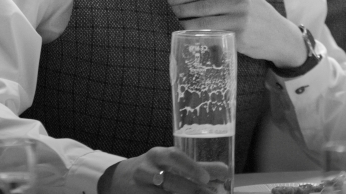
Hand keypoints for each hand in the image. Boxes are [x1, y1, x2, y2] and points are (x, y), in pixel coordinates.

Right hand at [100, 147, 228, 193]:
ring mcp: (141, 187)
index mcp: (159, 155)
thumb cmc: (153, 168)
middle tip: (210, 193)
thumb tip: (226, 172)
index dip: (190, 166)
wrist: (119, 178)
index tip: (207, 177)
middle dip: (190, 188)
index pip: (174, 157)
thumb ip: (198, 167)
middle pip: (169, 180)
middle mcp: (148, 169)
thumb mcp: (171, 162)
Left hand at [167, 0, 305, 67]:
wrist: (281, 36)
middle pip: (200, 5)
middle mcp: (239, 0)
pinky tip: (186, 37)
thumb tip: (189, 0)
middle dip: (178, 9)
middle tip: (163, 12)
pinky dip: (196, 36)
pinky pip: (212, 36)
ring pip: (203, 22)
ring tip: (170, 24)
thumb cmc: (257, 16)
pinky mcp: (239, 37)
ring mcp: (240, 19)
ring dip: (183, 24)